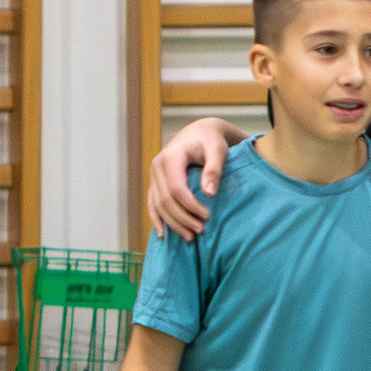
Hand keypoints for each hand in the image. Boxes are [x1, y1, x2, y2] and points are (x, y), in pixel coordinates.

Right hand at [146, 117, 239, 240]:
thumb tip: (209, 193)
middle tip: (200, 230)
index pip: (176, 188)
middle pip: (165, 200)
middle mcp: (157, 166)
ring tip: (190, 237)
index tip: (207, 216)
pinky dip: (157, 220)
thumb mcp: (218, 150)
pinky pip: (152, 204)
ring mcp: (153, 175)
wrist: (199, 132)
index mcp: (171, 157)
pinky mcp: (154, 182)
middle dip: (182, 218)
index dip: (190, 206)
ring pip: (158, 205)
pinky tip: (164, 234)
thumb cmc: (211, 140)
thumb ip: (214, 169)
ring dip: (172, 223)